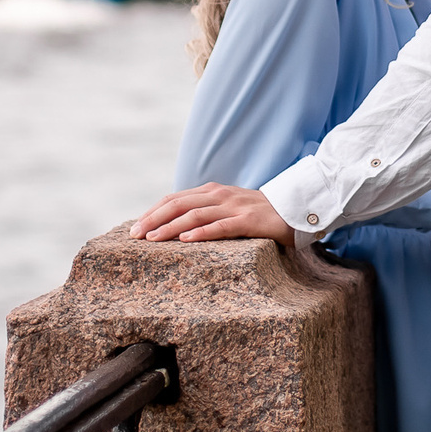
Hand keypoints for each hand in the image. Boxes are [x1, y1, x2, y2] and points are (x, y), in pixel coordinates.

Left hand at [131, 183, 296, 246]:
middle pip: (178, 204)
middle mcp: (220, 195)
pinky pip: (222, 226)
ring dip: (170, 227)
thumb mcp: (228, 207)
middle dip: (153, 219)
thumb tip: (175, 227)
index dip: (152, 212)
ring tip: (152, 239)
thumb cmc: (258, 214)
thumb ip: (206, 211)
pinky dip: (202, 233)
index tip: (135, 229)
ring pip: (195, 215)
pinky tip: (186, 240)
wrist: (296, 209)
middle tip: (134, 236)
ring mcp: (234, 206)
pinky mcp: (249, 221)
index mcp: (212, 191)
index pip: (174, 199)